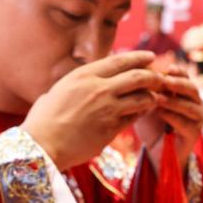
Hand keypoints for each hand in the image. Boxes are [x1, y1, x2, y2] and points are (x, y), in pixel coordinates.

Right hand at [22, 51, 161, 170]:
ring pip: (142, 97)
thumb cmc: (44, 119)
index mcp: (84, 75)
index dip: (139, 57)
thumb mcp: (59, 90)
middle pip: (138, 77)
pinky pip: (134, 117)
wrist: (42, 145)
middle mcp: (98, 89)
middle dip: (153, 76)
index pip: (120, 61)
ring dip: (152, 96)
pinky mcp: (112, 128)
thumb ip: (78, 83)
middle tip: (160, 78)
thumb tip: (85, 80)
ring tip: (156, 97)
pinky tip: (143, 112)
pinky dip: (141, 113)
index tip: (151, 56)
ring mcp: (107, 109)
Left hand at [134, 64, 202, 171]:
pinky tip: (161, 113)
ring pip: (190, 106)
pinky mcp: (194, 134)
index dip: (178, 72)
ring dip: (174, 101)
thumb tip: (138, 70)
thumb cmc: (150, 123)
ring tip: (158, 98)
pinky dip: (173, 117)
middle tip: (164, 80)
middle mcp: (195, 103)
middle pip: (191, 89)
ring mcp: (197, 119)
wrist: (155, 150)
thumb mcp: (146, 103)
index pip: (185, 77)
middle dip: (178, 84)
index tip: (167, 68)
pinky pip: (186, 123)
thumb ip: (145, 90)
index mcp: (185, 93)